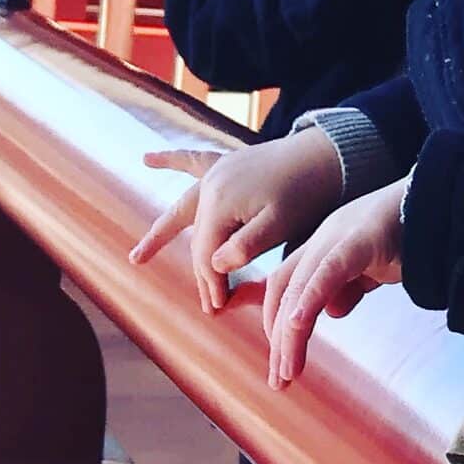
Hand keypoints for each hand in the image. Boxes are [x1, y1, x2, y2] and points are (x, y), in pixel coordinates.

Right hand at [129, 128, 343, 311]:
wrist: (326, 154)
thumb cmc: (307, 193)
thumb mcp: (281, 225)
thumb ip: (246, 246)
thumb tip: (216, 265)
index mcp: (220, 203)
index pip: (207, 255)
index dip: (212, 284)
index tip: (220, 309)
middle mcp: (211, 186)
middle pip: (197, 239)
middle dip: (201, 273)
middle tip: (211, 307)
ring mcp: (217, 172)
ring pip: (184, 208)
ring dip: (163, 232)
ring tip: (136, 258)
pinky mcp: (227, 163)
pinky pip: (192, 161)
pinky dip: (170, 160)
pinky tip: (147, 158)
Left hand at [262, 181, 404, 386]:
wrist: (446, 203)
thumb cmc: (413, 235)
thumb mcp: (375, 267)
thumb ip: (350, 286)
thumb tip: (330, 311)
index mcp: (326, 242)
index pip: (286, 282)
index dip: (276, 319)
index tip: (279, 358)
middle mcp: (325, 236)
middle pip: (285, 287)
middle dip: (277, 336)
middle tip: (278, 379)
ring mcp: (339, 234)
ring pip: (299, 286)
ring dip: (288, 333)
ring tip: (288, 371)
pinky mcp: (360, 239)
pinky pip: (328, 272)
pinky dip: (309, 301)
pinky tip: (297, 327)